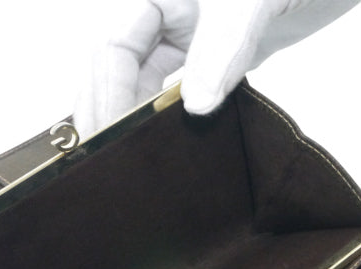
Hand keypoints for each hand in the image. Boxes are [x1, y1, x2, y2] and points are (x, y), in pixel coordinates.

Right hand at [74, 0, 359, 135]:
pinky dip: (169, 115)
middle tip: (109, 160)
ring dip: (137, 118)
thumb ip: (223, 46)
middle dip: (111, 110)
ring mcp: (189, 35)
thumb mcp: (253, 0)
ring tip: (130, 159)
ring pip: (144, 81)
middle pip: (119, 67)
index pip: (114, 44)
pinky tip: (167, 141)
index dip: (108, 93)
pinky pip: (178, 89)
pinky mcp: (213, 56)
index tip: (113, 139)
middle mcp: (166, 12)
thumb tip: (195, 108)